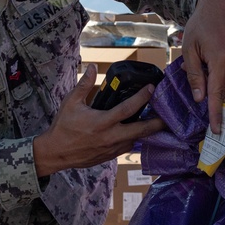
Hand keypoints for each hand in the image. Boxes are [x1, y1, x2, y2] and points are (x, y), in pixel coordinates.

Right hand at [33, 64, 164, 176]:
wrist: (56, 153)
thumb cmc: (63, 127)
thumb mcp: (71, 103)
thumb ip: (83, 85)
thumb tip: (91, 67)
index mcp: (102, 122)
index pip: (128, 109)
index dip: (142, 98)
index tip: (152, 88)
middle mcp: (110, 137)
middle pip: (140, 130)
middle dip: (156, 123)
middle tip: (169, 117)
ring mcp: (111, 149)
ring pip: (136, 140)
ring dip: (147, 132)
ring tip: (158, 123)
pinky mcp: (109, 156)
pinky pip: (127, 148)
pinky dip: (134, 140)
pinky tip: (138, 133)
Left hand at [180, 0, 224, 133]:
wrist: (219, 4)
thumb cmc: (200, 24)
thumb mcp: (190, 49)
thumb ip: (195, 75)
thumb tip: (200, 98)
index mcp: (221, 60)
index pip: (217, 94)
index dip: (216, 114)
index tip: (217, 131)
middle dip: (216, 105)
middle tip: (207, 118)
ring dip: (217, 89)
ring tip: (204, 83)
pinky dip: (222, 78)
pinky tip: (211, 68)